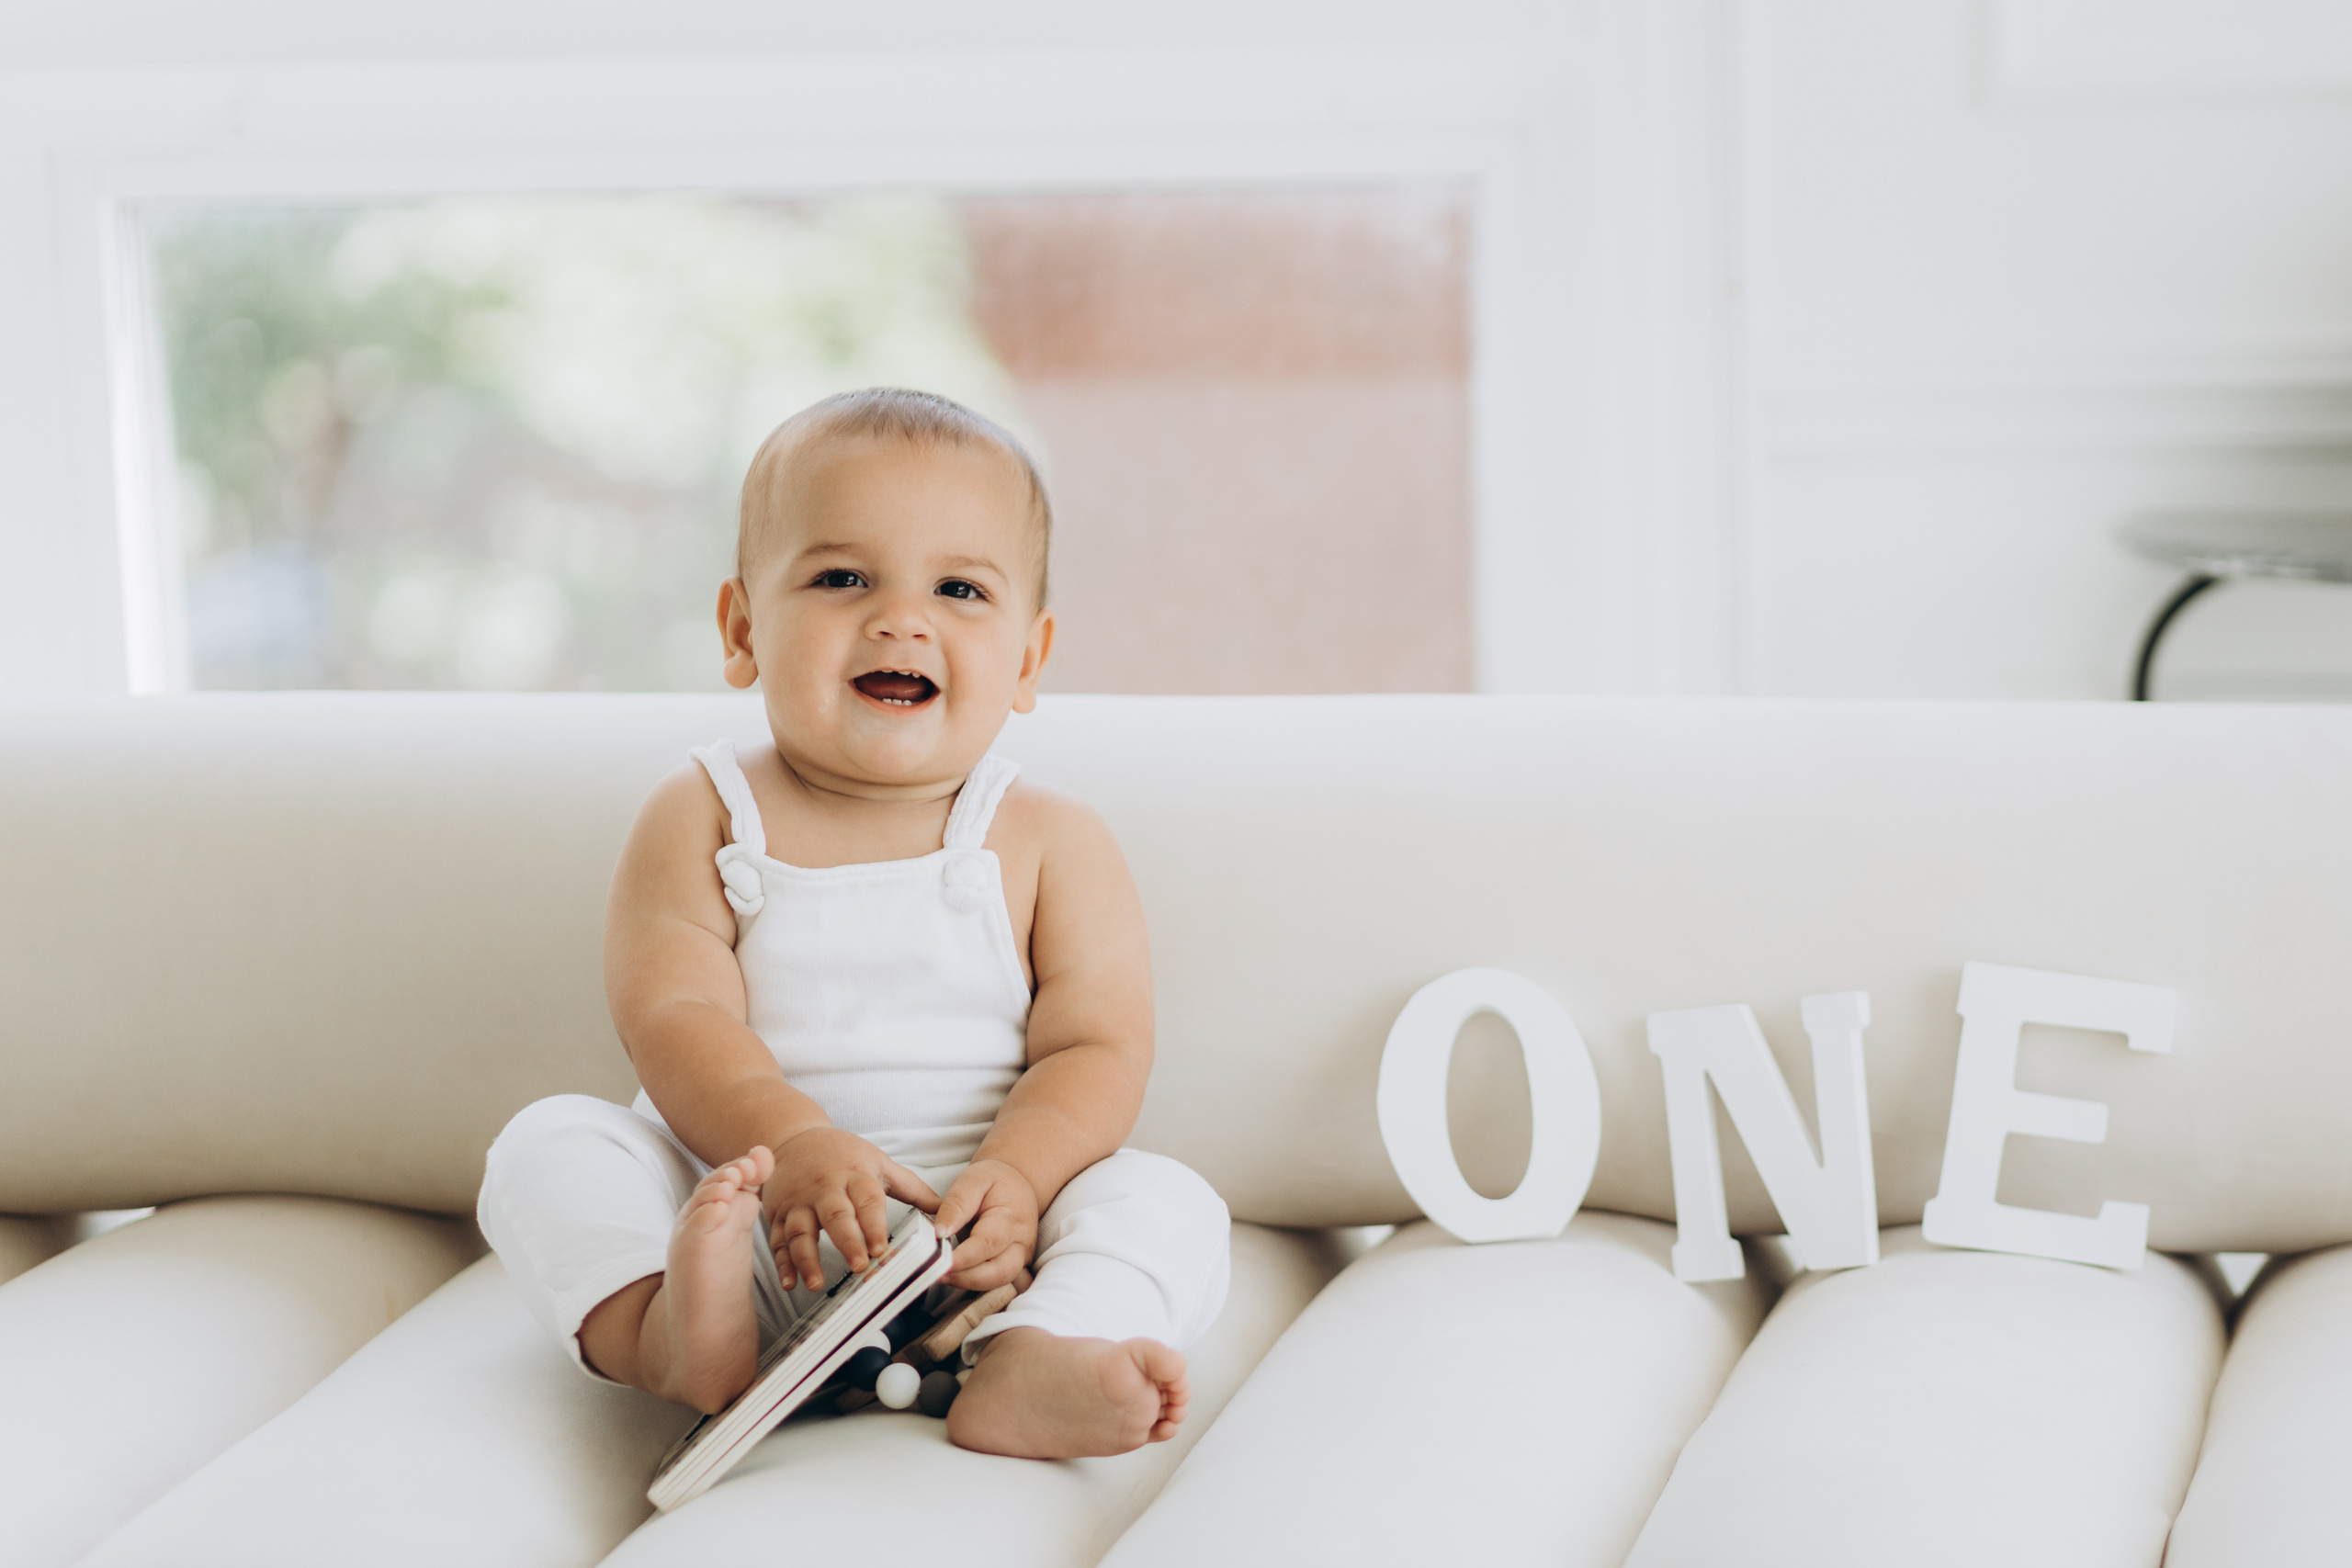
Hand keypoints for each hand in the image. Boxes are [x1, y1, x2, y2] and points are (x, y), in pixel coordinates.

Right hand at [763, 1127, 939, 1290]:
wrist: (794, 1138)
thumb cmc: (843, 1154)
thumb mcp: (879, 1162)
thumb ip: (912, 1188)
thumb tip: (945, 1210)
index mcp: (855, 1175)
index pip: (867, 1200)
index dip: (874, 1225)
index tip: (881, 1250)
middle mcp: (826, 1188)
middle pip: (836, 1215)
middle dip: (847, 1241)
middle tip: (859, 1266)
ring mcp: (799, 1202)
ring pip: (801, 1230)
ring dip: (807, 1259)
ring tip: (816, 1284)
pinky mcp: (779, 1213)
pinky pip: (778, 1240)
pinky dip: (782, 1263)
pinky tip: (789, 1282)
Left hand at [931, 1159, 1039, 1291]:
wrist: (1016, 1185)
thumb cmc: (994, 1182)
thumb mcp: (972, 1181)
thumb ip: (956, 1205)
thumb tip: (940, 1232)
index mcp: (1012, 1219)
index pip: (988, 1244)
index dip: (963, 1258)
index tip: (939, 1261)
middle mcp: (1021, 1243)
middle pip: (999, 1272)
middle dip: (966, 1278)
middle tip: (937, 1272)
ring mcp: (1021, 1258)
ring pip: (1000, 1283)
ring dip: (969, 1284)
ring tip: (942, 1275)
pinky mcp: (1015, 1267)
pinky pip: (998, 1284)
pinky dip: (978, 1285)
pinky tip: (957, 1278)